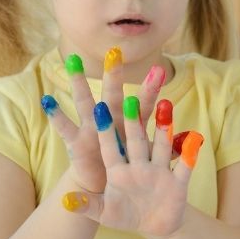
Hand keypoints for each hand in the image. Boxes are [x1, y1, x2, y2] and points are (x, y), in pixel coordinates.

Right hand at [41, 49, 165, 192]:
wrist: (106, 187)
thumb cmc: (131, 169)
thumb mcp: (150, 160)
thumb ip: (168, 149)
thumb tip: (191, 140)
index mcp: (131, 124)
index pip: (142, 104)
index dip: (150, 90)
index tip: (159, 70)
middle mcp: (111, 120)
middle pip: (112, 94)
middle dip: (113, 75)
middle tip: (114, 51)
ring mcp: (91, 128)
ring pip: (84, 100)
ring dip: (78, 81)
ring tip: (71, 60)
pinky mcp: (76, 142)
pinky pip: (65, 127)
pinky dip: (56, 114)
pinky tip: (47, 99)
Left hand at [59, 92, 203, 238]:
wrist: (153, 225)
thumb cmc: (125, 214)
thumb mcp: (103, 213)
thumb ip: (86, 206)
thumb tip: (65, 201)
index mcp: (118, 170)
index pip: (110, 146)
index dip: (105, 129)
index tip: (98, 108)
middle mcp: (139, 165)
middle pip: (136, 139)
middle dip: (133, 120)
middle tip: (130, 98)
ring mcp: (159, 171)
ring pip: (162, 145)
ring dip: (164, 127)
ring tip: (165, 105)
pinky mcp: (178, 182)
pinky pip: (185, 166)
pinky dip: (189, 154)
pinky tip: (195, 138)